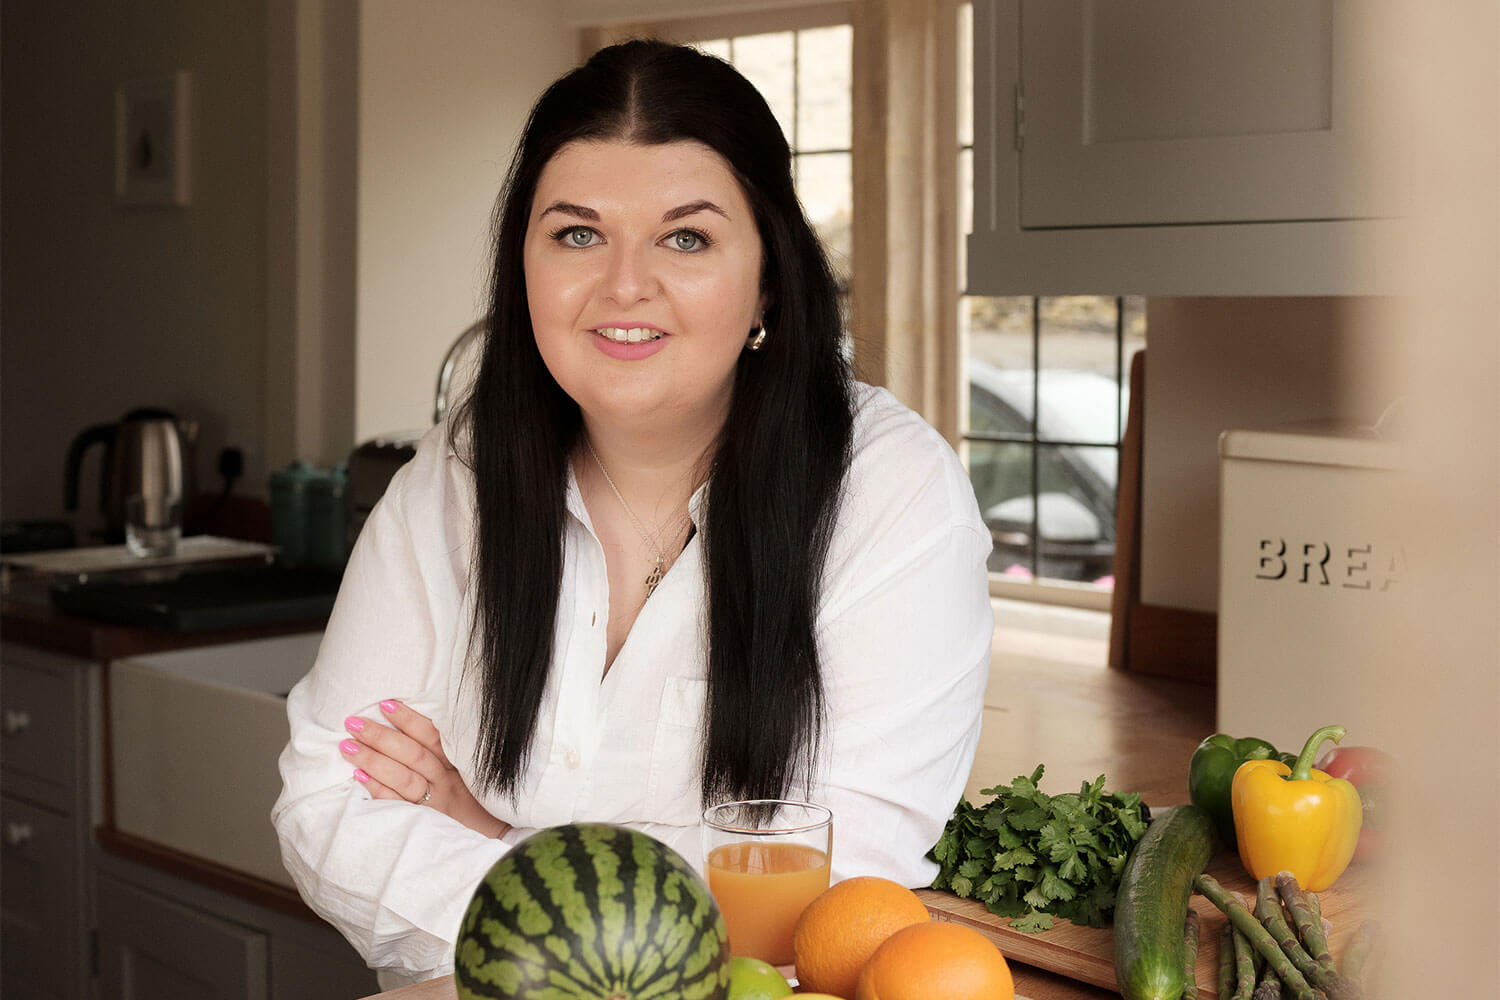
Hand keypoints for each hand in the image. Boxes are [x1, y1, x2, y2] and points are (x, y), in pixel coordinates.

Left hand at [340, 700, 510, 839]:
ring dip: (374, 760)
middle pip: (413, 755)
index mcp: (457, 764)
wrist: (493, 839)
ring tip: (348, 746)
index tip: (386, 704)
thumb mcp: (469, 773)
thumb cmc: (475, 801)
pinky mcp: (424, 823)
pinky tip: (358, 777)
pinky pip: (398, 804)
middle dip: (382, 737)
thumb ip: (445, 753)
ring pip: (404, 778)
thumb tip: (411, 727)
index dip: (409, 720)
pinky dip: (378, 789)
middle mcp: (446, 781)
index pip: (432, 737)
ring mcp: (435, 803)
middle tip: (354, 722)